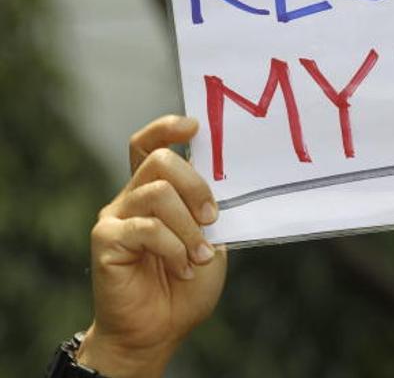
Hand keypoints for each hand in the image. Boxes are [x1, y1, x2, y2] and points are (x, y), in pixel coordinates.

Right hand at [77, 116, 226, 377]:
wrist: (161, 329)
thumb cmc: (187, 284)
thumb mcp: (212, 240)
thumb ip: (211, 209)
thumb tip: (226, 179)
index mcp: (156, 191)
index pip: (150, 145)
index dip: (167, 128)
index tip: (194, 125)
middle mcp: (131, 197)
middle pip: (160, 161)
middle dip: (195, 186)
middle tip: (212, 218)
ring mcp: (116, 217)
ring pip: (157, 194)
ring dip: (189, 228)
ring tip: (200, 256)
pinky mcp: (106, 240)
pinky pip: (146, 228)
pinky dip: (174, 248)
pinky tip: (183, 267)